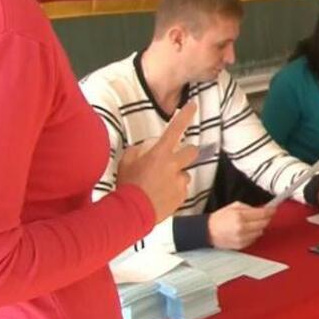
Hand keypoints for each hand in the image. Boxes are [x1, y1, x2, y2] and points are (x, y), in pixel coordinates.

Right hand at [116, 102, 198, 222]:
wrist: (131, 213)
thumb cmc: (127, 186)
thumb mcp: (126, 162)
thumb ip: (136, 151)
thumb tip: (141, 149)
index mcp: (160, 154)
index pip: (176, 129)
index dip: (185, 115)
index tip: (193, 105)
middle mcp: (174, 165)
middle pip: (192, 151)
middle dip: (187, 153)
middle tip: (175, 160)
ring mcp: (179, 181)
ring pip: (185, 174)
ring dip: (176, 176)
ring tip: (160, 186)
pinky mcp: (181, 196)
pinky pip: (181, 190)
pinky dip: (174, 192)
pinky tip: (161, 197)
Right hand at [207, 202, 274, 249]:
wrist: (208, 231)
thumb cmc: (220, 218)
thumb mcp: (234, 206)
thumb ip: (249, 208)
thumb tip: (261, 210)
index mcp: (240, 216)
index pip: (261, 214)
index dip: (270, 211)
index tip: (273, 209)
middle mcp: (242, 228)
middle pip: (263, 224)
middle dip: (266, 218)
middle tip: (266, 215)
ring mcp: (242, 238)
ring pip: (260, 232)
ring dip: (260, 227)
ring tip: (253, 223)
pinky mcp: (241, 245)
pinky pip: (254, 239)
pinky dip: (254, 234)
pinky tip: (248, 230)